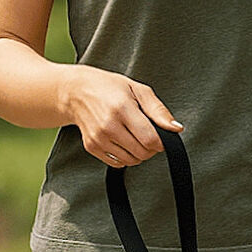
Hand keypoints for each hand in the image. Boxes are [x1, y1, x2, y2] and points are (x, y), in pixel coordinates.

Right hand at [61, 64, 183, 165]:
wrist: (75, 91)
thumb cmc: (109, 88)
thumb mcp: (137, 90)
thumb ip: (158, 110)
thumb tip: (176, 129)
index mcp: (122, 108)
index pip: (151, 140)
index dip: (161, 142)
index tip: (160, 136)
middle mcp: (108, 125)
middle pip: (143, 153)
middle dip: (150, 148)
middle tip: (146, 134)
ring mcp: (98, 138)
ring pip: (131, 161)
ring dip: (138, 153)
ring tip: (133, 136)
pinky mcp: (92, 147)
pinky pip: (118, 163)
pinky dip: (124, 157)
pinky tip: (121, 141)